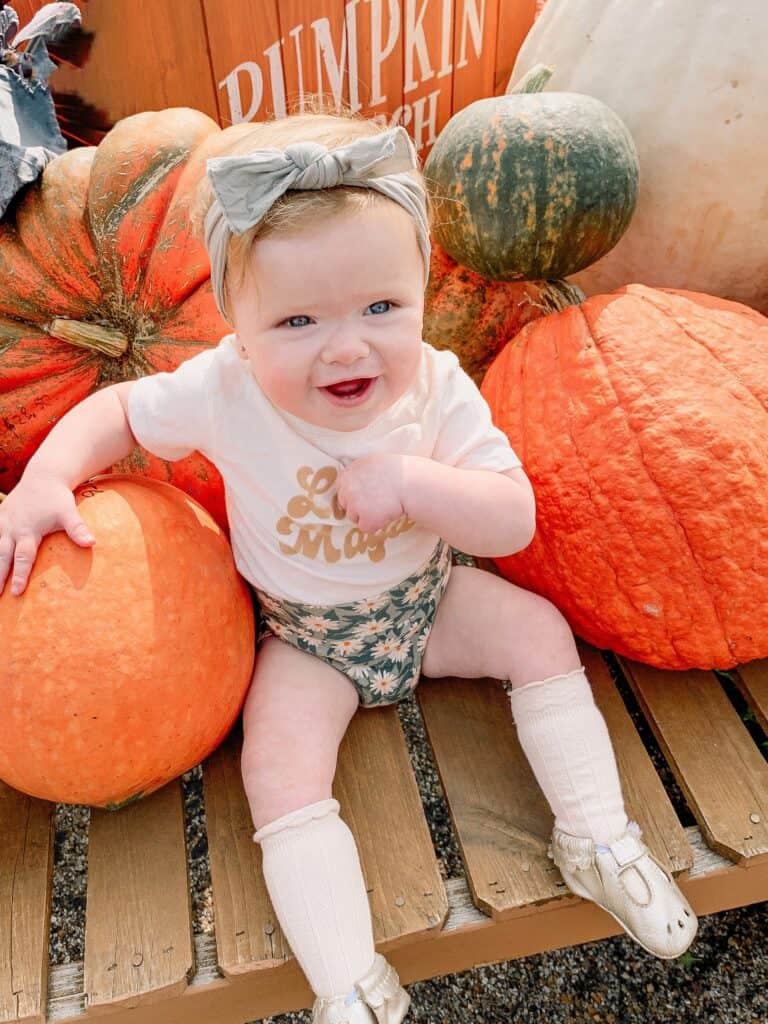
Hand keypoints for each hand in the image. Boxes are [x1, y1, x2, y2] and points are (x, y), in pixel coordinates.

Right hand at [0, 473, 94, 595]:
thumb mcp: (68, 513)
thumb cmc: (58, 498)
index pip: (23, 558)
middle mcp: (12, 529)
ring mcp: (3, 522)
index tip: (17, 592)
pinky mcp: (0, 516)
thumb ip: (78, 529)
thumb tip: (91, 543)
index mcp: (28, 531)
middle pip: (2, 557)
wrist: (44, 476)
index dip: (20, 575)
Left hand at [335, 454, 407, 532]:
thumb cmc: (396, 471)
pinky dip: (375, 525)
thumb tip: (352, 482)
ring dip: (367, 516)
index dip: (353, 494)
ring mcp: (355, 505)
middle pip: (345, 504)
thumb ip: (358, 473)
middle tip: (376, 502)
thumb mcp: (371, 462)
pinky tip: (386, 514)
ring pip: (354, 517)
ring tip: (384, 507)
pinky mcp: (365, 519)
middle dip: (358, 506)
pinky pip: (366, 527)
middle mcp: (347, 489)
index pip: (341, 488)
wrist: (409, 483)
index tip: (364, 495)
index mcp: (348, 474)